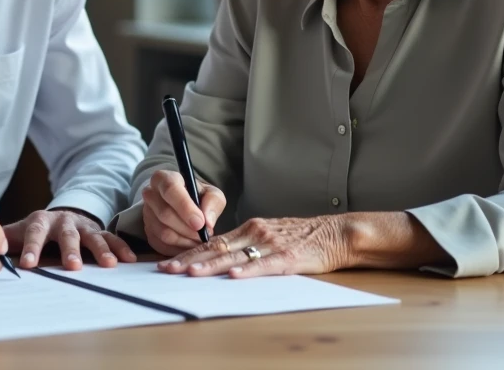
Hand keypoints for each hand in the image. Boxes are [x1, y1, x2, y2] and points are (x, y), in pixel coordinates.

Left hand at [4, 208, 136, 270]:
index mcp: (39, 221)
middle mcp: (63, 221)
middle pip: (67, 234)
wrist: (60, 215)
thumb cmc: (35, 230)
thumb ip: (1, 241)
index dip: (31, 247)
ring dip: (101, 250)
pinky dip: (120, 248)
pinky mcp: (98, 231)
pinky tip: (129, 259)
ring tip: (109, 265)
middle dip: (70, 250)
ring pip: (92, 236)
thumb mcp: (17, 232)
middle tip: (72, 266)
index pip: (34, 233)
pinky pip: (111, 238)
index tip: (28, 264)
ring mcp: (82, 225)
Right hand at [141, 169, 225, 255]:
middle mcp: (150, 194)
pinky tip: (189, 245)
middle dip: (188, 229)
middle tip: (204, 235)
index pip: (170, 189)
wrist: (184, 205)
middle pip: (165, 214)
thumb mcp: (211, 193)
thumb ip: (213, 203)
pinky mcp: (147, 231)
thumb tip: (207, 222)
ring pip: (163, 232)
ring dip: (185, 241)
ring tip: (199, 240)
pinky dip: (178, 249)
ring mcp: (147, 214)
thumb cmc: (198, 197)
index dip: (185, 208)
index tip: (200, 223)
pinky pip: (161, 245)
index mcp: (164, 178)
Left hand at [158, 215, 347, 278]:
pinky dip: (248, 271)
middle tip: (167, 270)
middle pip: (216, 248)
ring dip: (210, 265)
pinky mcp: (288, 257)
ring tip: (190, 273)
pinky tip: (233, 276)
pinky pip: (264, 265)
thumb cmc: (303, 237)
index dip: (189, 253)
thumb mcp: (270, 235)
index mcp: (250, 228)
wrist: (335, 233)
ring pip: (235, 256)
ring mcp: (271, 244)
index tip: (169, 263)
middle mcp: (256, 233)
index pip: (212, 241)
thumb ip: (248, 245)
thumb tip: (222, 258)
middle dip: (189, 260)